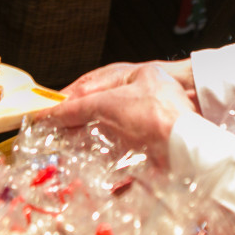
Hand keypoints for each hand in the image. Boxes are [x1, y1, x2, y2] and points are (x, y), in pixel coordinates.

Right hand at [45, 61, 197, 159]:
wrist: (190, 147)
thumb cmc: (158, 115)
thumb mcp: (111, 104)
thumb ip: (79, 107)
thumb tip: (53, 112)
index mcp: (136, 75)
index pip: (92, 83)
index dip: (67, 98)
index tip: (44, 112)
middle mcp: (144, 95)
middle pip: (101, 105)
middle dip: (77, 117)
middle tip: (53, 128)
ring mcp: (149, 119)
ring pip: (111, 126)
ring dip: (90, 136)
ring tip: (68, 144)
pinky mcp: (152, 143)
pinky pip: (124, 147)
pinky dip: (107, 154)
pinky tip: (95, 158)